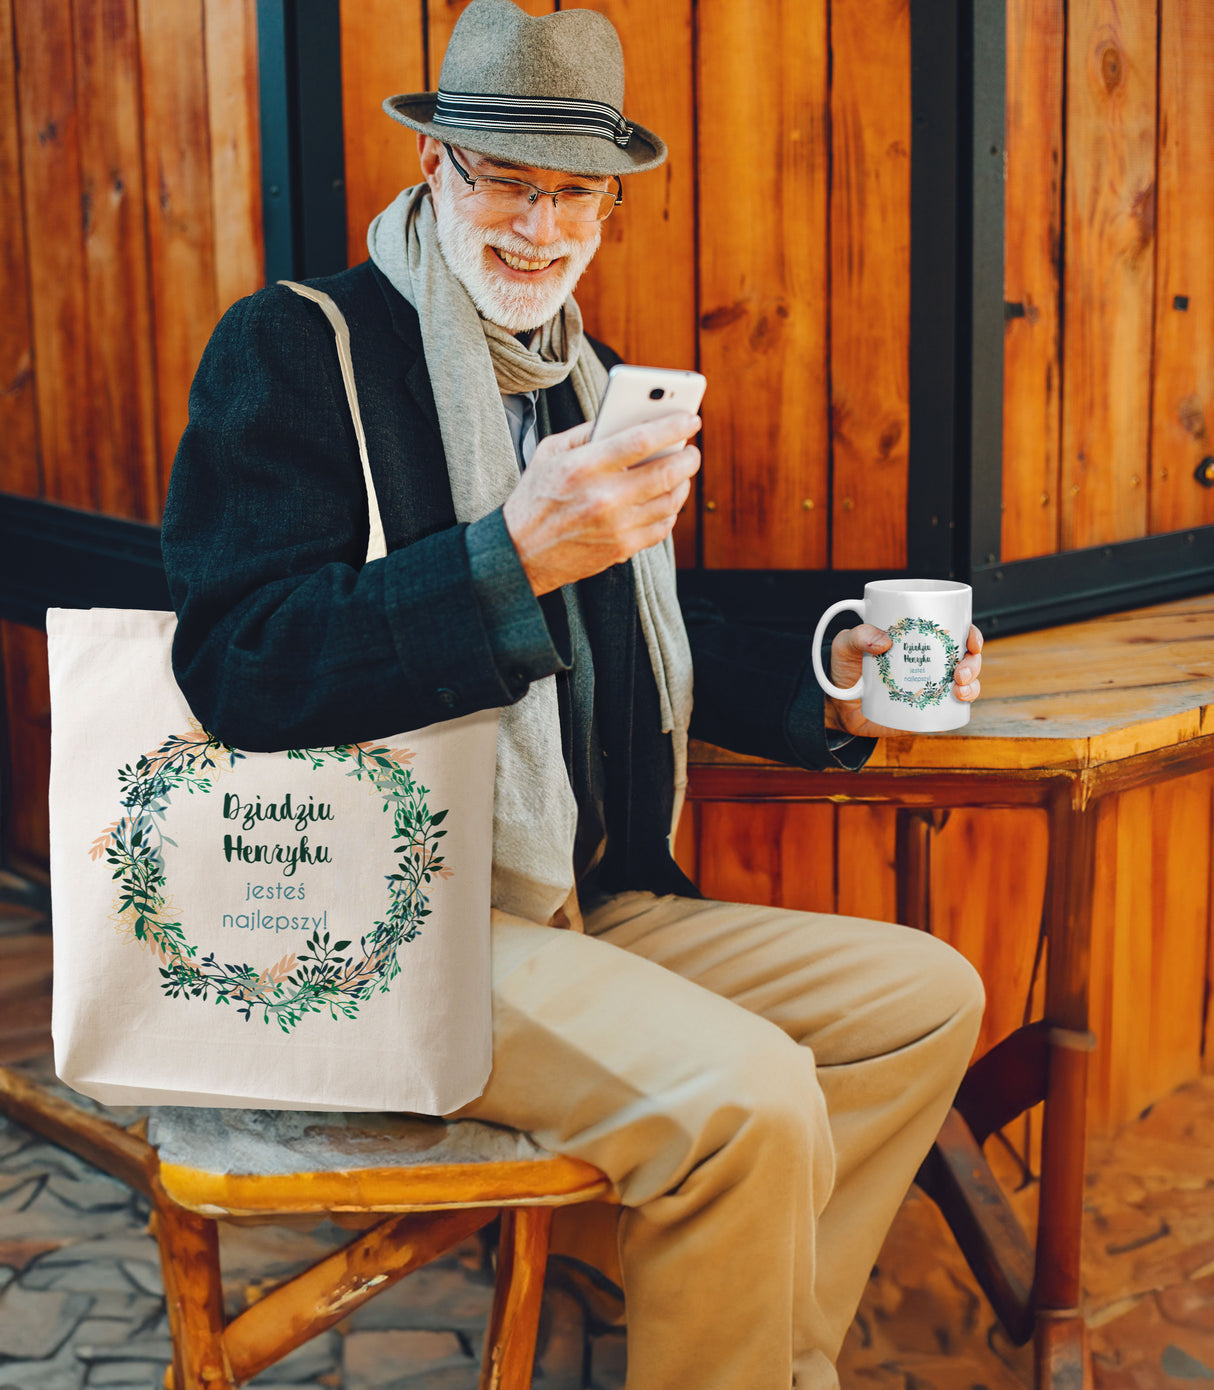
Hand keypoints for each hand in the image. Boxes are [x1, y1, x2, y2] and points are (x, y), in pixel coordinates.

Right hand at [502, 414, 701, 594]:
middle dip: (688, 457)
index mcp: (583, 467)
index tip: (691, 419)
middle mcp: (604, 498)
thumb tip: (628, 417)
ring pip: (670, 501)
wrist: (520, 553)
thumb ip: (588, 432)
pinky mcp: (622, 549)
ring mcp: (616, 527)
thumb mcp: (550, 453)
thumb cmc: (535, 497)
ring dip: (682, 483)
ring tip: (680, 472)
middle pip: (666, 472)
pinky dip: (670, 511)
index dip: (673, 426)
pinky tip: (665, 500)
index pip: (641, 440)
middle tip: (691, 450)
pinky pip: (662, 527)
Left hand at [824, 624, 983, 737]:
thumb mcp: (845, 646)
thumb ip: (857, 636)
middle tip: (959, 673)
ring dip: (972, 685)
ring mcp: (930, 684)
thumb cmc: (845, 669)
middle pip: (965, 657)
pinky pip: (952, 707)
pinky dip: (961, 705)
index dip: (970, 633)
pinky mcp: (926, 708)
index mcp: (916, 638)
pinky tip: (957, 703)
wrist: (838, 706)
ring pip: (965, 682)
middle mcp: (928, 660)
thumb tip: (883, 641)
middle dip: (973, 663)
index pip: (952, 631)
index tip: (970, 641)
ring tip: (958, 690)